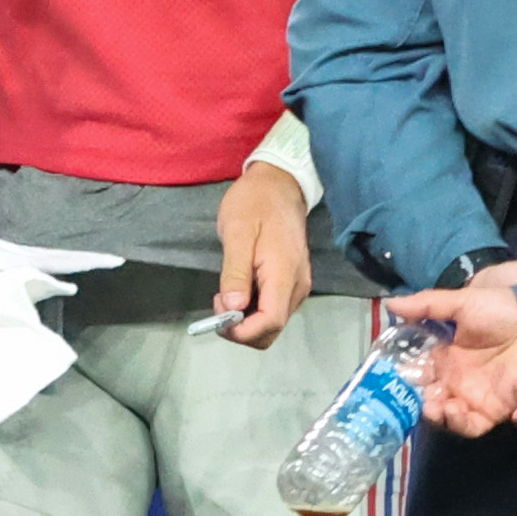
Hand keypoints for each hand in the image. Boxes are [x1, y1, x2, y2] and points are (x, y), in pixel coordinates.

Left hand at [212, 164, 312, 346]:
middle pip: (272, 329)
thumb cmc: (255, 203)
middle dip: (242, 329)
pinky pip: (274, 307)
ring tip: (226, 293)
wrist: (279, 184)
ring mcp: (298, 285)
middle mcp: (297, 286)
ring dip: (246, 319)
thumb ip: (235, 272)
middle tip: (219, 303)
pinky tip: (239, 289)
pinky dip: (254, 309)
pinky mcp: (293, 281)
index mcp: (285, 274)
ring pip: (273, 322)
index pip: (270, 322)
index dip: (243, 331)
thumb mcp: (237, 232)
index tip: (218, 319)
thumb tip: (232, 308)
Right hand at [391, 259, 516, 438]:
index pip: (425, 395)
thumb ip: (426, 306)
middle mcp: (466, 389)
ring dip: (478, 413)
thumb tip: (389, 304)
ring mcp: (494, 400)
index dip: (422, 404)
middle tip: (449, 407)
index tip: (424, 401)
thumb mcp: (462, 304)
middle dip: (446, 419)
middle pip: (447, 419)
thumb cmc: (498, 309)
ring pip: (478, 425)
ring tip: (508, 387)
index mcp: (447, 368)